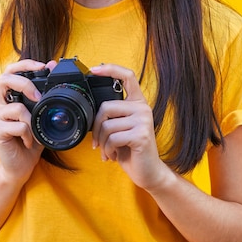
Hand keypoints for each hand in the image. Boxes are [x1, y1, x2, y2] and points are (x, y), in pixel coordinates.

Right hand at [0, 59, 56, 182]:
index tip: (44, 66)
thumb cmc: (29, 138)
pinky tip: (28, 142)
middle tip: (38, 97)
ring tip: (33, 132)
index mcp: (5, 96)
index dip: (25, 64)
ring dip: (31, 121)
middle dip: (25, 84)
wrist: (20, 166)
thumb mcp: (38, 114)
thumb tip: (54, 68)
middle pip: (5, 79)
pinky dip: (29, 135)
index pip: (10, 71)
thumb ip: (43, 95)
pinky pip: (19, 126)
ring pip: (17, 108)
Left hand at [91, 63, 164, 189]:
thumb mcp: (121, 128)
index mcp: (137, 103)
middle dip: (96, 128)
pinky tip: (113, 155)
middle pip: (106, 107)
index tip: (94, 69)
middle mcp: (142, 108)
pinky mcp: (141, 135)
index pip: (127, 76)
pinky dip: (108, 150)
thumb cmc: (131, 149)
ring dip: (102, 143)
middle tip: (98, 142)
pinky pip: (113, 139)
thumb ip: (113, 114)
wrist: (148, 172)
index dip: (111, 69)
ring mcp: (143, 121)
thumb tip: (92, 108)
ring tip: (109, 151)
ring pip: (107, 125)